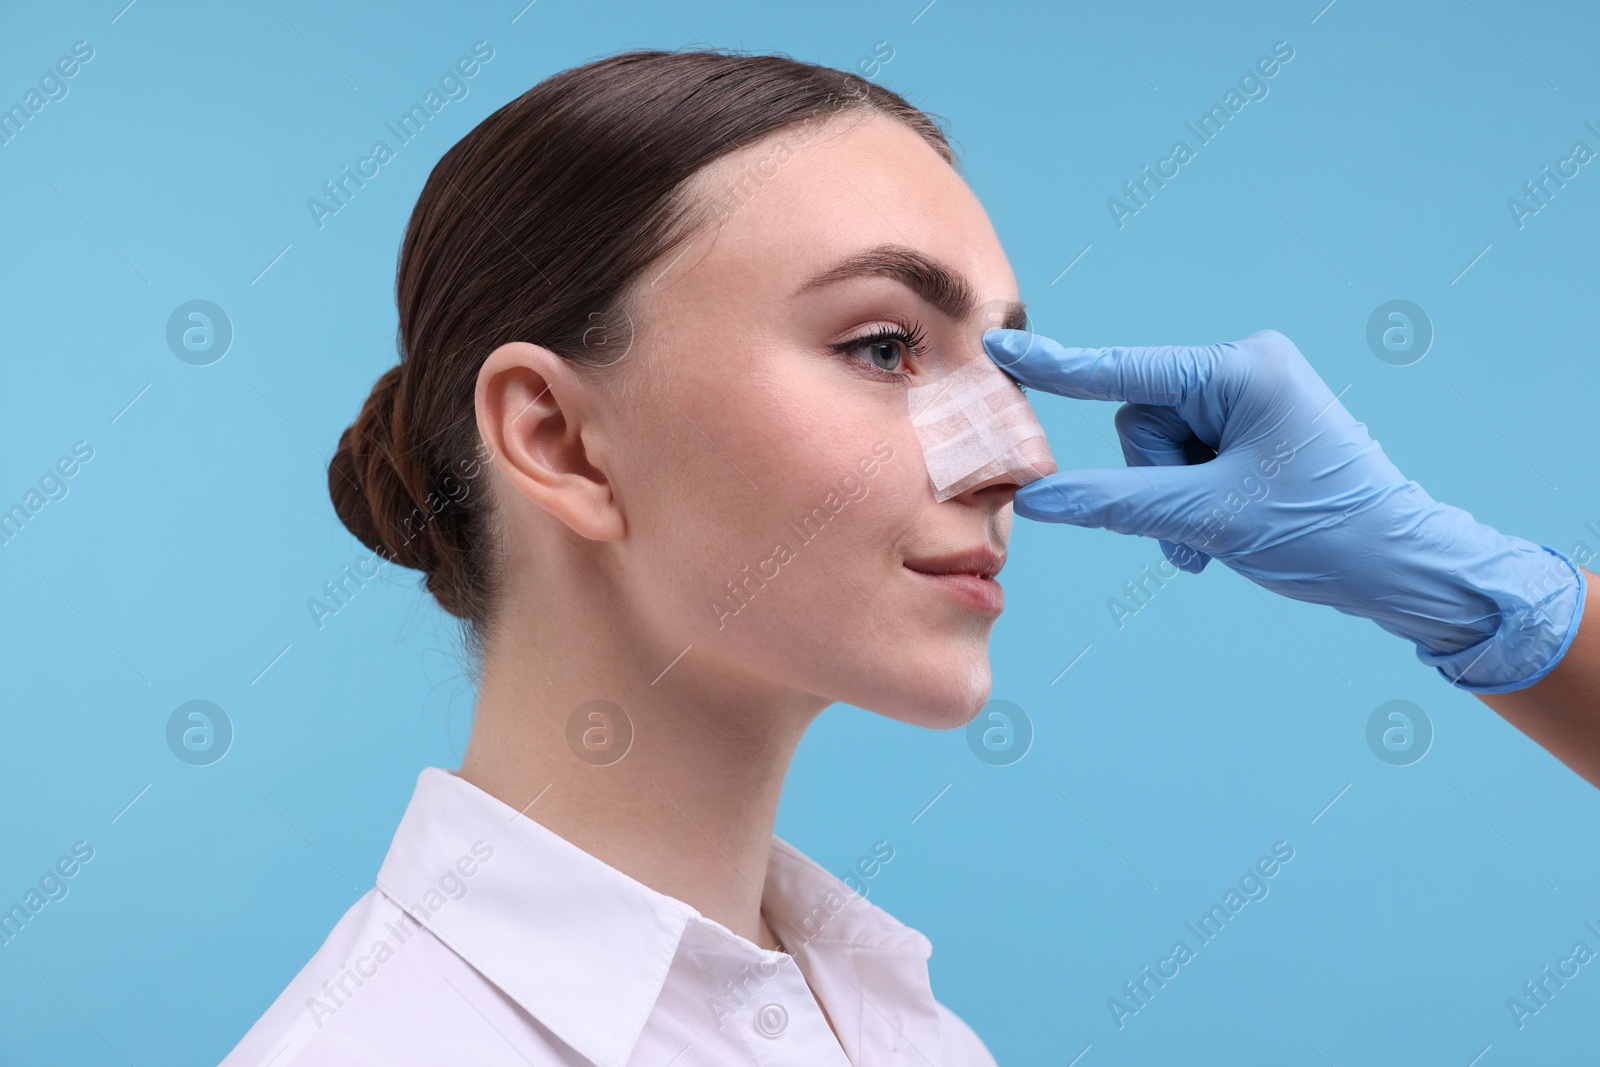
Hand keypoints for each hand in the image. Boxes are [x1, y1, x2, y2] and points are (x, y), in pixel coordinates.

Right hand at [983, 327, 1585, 692]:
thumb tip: (1037, 500)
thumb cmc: (1326, 533)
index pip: (1127, 372)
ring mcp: (1249, 403)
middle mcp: (1245, 372)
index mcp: (1243, 370)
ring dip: (1171, 504)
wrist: (1404, 571)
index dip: (1059, 367)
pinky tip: (1220, 535)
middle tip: (1198, 526)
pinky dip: (1187, 506)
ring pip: (1157, 451)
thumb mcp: (1212, 518)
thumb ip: (1116, 503)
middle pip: (1142, 422)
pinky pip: (1183, 464)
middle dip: (1155, 481)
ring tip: (1214, 539)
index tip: (1001, 347)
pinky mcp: (1251, 434)